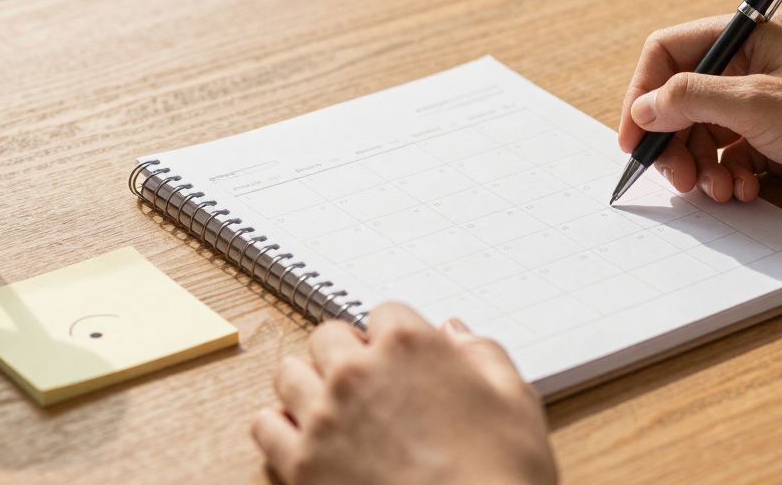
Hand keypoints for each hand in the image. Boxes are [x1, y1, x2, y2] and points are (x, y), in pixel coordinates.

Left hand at [251, 303, 557, 484]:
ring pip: (289, 374)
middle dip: (346, 355)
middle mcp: (358, 372)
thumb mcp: (516, 401)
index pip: (384, 313)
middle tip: (369, 386)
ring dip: (310, 386)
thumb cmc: (501, 474)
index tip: (403, 361)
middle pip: (327, 337)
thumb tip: (456, 332)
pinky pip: (264, 427)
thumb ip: (483, 354)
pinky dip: (282, 429)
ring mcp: (323, 418)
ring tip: (335, 412)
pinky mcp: (300, 465)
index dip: (396, 338)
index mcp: (410, 345)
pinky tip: (309, 442)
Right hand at [617, 12, 781, 218]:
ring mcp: (760, 104)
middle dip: (673, 142)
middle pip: (680, 99)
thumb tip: (644, 107)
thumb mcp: (758, 105)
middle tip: (677, 178)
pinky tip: (745, 192)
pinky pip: (726, 157)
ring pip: (700, 134)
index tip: (635, 138)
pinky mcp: (771, 140)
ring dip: (700, 167)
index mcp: (749, 37)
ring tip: (719, 190)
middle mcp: (750, 65)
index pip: (669, 53)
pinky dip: (726, 177)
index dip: (643, 93)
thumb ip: (691, 99)